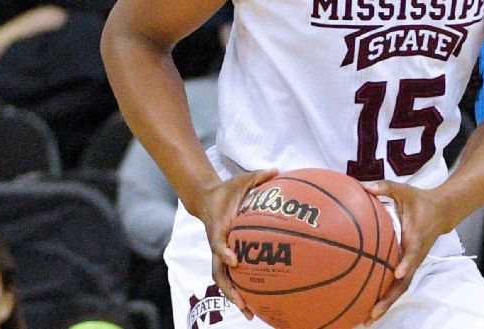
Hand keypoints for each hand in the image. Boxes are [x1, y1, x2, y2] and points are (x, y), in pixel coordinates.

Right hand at [192, 169, 278, 319]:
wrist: (206, 199)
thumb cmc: (227, 190)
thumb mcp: (242, 180)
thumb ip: (259, 176)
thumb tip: (277, 170)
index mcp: (218, 227)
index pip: (218, 243)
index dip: (224, 252)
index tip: (235, 260)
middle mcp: (216, 244)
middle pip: (219, 272)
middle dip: (230, 290)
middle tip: (243, 304)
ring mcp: (218, 253)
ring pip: (223, 279)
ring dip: (234, 297)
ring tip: (249, 313)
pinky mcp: (223, 257)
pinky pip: (230, 276)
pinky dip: (240, 290)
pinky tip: (255, 303)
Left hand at [361, 180, 447, 324]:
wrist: (441, 212)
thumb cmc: (420, 201)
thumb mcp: (404, 190)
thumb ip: (385, 187)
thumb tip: (363, 186)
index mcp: (417, 237)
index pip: (413, 253)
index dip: (406, 263)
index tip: (397, 273)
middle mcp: (415, 255)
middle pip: (404, 281)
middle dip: (389, 298)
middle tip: (373, 312)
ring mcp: (413, 263)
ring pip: (401, 287)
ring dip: (386, 303)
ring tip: (368, 319)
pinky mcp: (408, 266)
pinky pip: (397, 284)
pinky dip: (385, 296)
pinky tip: (369, 307)